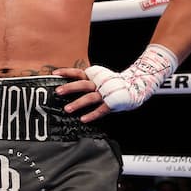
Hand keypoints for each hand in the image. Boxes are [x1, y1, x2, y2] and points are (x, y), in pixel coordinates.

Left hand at [56, 44, 177, 121]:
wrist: (136, 86)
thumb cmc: (112, 85)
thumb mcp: (98, 79)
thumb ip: (86, 81)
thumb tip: (66, 87)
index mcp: (94, 77)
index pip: (78, 72)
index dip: (66, 72)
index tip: (54, 73)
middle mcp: (99, 84)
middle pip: (82, 84)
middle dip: (69, 88)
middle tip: (58, 92)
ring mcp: (106, 93)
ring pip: (90, 97)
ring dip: (78, 103)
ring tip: (67, 109)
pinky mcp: (113, 103)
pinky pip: (101, 110)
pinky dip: (92, 114)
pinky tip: (83, 119)